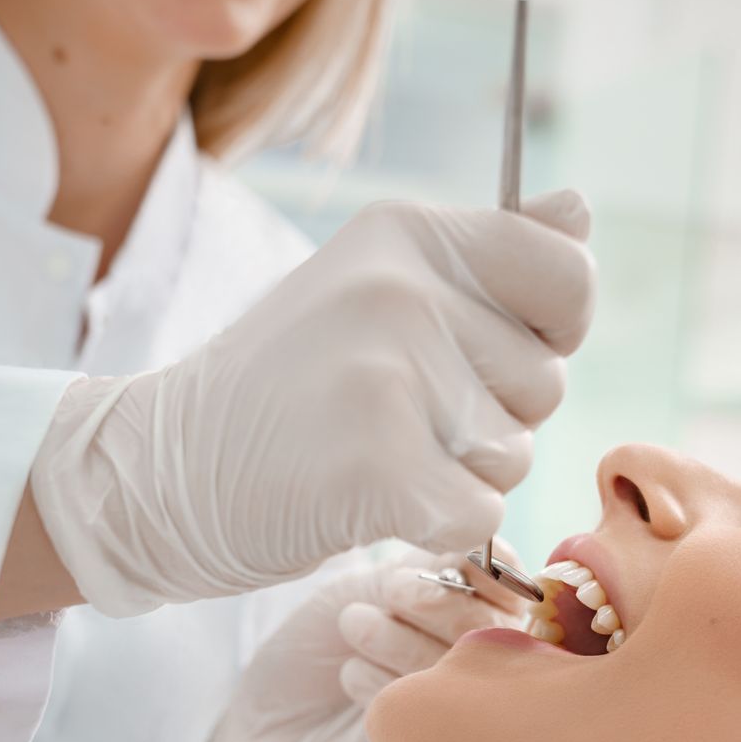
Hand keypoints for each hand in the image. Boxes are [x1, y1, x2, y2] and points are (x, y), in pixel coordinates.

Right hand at [27, 192, 592, 615]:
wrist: (161, 471)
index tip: (486, 355)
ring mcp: (389, 375)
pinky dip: (436, 530)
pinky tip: (367, 504)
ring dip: (460, 474)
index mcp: (408, 233)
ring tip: (370, 453)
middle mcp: (403, 289)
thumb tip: (579, 211)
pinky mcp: (379, 467)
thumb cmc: (285, 386)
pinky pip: (479, 515)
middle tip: (388, 416)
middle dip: (489, 416)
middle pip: (545, 380)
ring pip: (515, 452)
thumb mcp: (374, 288)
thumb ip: (486, 254)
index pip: (568, 276)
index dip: (550, 333)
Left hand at [181, 551, 526, 741]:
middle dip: (441, 599)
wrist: (261, 733)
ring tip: (354, 625)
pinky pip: (433, 727)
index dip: (494, 570)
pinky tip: (353, 680)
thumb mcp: (369, 586)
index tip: (454, 559)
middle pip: (499, 630)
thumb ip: (430, 566)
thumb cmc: (317, 651)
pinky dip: (389, 689)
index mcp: (478, 620)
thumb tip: (484, 545)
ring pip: (464, 674)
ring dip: (402, 636)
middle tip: (392, 591)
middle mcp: (483, 674)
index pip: (517, 591)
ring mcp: (463, 726)